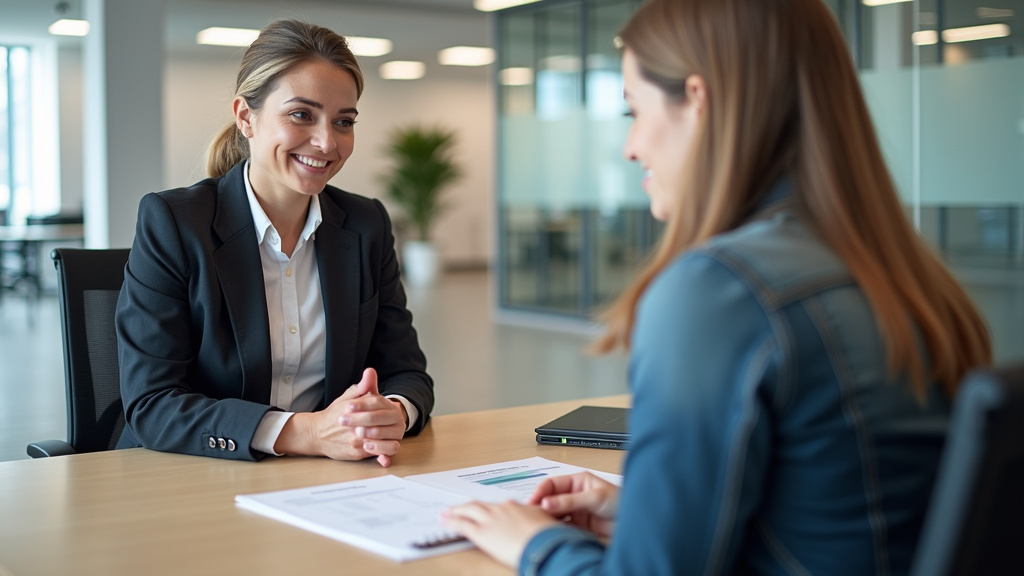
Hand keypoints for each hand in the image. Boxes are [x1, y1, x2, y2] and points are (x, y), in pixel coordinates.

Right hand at [275, 368, 406, 465]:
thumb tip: (370, 372)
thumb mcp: (347, 397)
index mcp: (352, 407)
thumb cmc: (335, 414)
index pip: (376, 403)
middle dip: (387, 421)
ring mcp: (355, 441)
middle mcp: (353, 425)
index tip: (389, 406)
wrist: (317, 434)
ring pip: (380, 439)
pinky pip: (375, 452)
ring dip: (387, 436)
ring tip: (390, 433)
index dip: (384, 405)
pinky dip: (382, 448)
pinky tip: (384, 443)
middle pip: (379, 422)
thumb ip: (362, 387)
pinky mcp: (356, 454)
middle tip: (392, 421)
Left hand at [442, 500, 559, 568]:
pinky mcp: (482, 532)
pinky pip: (462, 525)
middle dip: (469, 507)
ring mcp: (491, 519)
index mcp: (519, 507)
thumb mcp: (549, 526)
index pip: (501, 507)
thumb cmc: (550, 538)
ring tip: (448, 513)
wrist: (545, 543)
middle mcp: (503, 509)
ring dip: (457, 511)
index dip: (491, 510)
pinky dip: (452, 522)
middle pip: (482, 506)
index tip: (488, 512)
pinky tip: (445, 521)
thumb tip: (550, 527)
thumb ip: (542, 524)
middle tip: (460, 508)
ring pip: (469, 511)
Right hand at [527, 472, 618, 537]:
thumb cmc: (621, 502)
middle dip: (541, 506)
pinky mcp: (577, 527)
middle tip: (534, 515)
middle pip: (550, 500)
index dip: (540, 492)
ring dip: (547, 519)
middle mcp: (574, 496)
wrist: (635, 521)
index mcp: (577, 482)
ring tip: (542, 524)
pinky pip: (561, 527)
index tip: (533, 502)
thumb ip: (570, 500)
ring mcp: (575, 512)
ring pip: (554, 514)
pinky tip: (553, 532)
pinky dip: (555, 529)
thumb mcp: (595, 497)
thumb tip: (547, 502)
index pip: (552, 484)